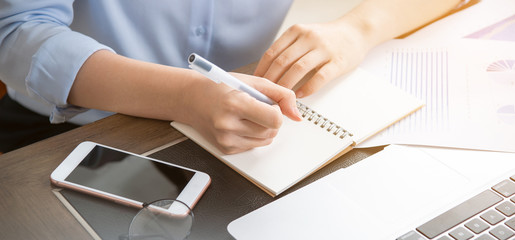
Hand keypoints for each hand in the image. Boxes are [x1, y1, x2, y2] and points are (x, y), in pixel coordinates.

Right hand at [184, 72, 300, 153]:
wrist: (191, 99)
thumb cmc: (220, 87)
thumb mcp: (252, 82)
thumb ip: (280, 95)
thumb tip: (297, 115)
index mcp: (235, 104)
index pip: (275, 119)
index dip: (276, 111)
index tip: (268, 104)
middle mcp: (228, 125)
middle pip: (271, 131)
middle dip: (271, 120)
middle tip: (255, 107)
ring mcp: (226, 140)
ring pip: (265, 141)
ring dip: (263, 128)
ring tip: (247, 114)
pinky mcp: (226, 149)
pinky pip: (253, 146)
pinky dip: (252, 135)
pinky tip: (239, 123)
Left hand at [254, 21, 369, 97]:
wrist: (356, 32)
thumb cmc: (327, 38)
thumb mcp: (304, 36)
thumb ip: (287, 49)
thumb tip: (266, 72)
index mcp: (296, 31)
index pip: (272, 53)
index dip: (261, 71)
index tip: (256, 84)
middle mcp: (309, 38)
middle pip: (282, 62)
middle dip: (271, 81)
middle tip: (266, 95)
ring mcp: (324, 49)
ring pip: (298, 69)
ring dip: (286, 86)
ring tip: (281, 98)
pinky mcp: (337, 62)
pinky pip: (319, 78)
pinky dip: (307, 89)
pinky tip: (300, 95)